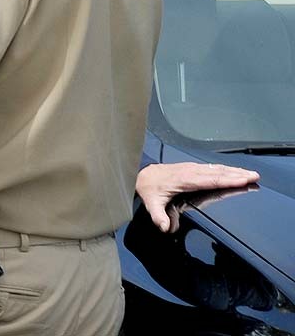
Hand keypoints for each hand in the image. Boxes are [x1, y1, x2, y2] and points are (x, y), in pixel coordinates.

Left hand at [136, 162, 259, 232]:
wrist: (141, 174)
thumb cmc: (148, 188)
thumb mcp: (151, 203)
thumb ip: (158, 216)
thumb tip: (165, 227)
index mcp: (183, 180)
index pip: (209, 180)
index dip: (226, 180)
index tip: (242, 180)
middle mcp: (189, 171)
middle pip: (217, 173)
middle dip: (236, 174)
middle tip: (254, 176)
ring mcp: (191, 168)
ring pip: (216, 168)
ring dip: (233, 170)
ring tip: (249, 173)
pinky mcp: (191, 168)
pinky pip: (211, 167)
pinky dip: (224, 169)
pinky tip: (233, 170)